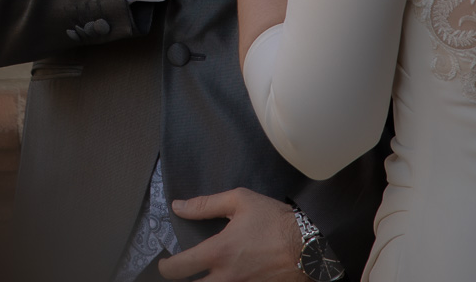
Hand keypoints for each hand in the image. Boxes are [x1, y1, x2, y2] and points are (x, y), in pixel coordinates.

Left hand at [158, 189, 305, 280]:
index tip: (165, 263)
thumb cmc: (276, 220)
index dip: (165, 267)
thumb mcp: (240, 201)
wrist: (311, 245)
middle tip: (182, 275)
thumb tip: (178, 206)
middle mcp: (227, 277)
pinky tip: (225, 278)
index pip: (178, 268)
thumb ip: (205, 205)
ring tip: (202, 276)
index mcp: (219, 252)